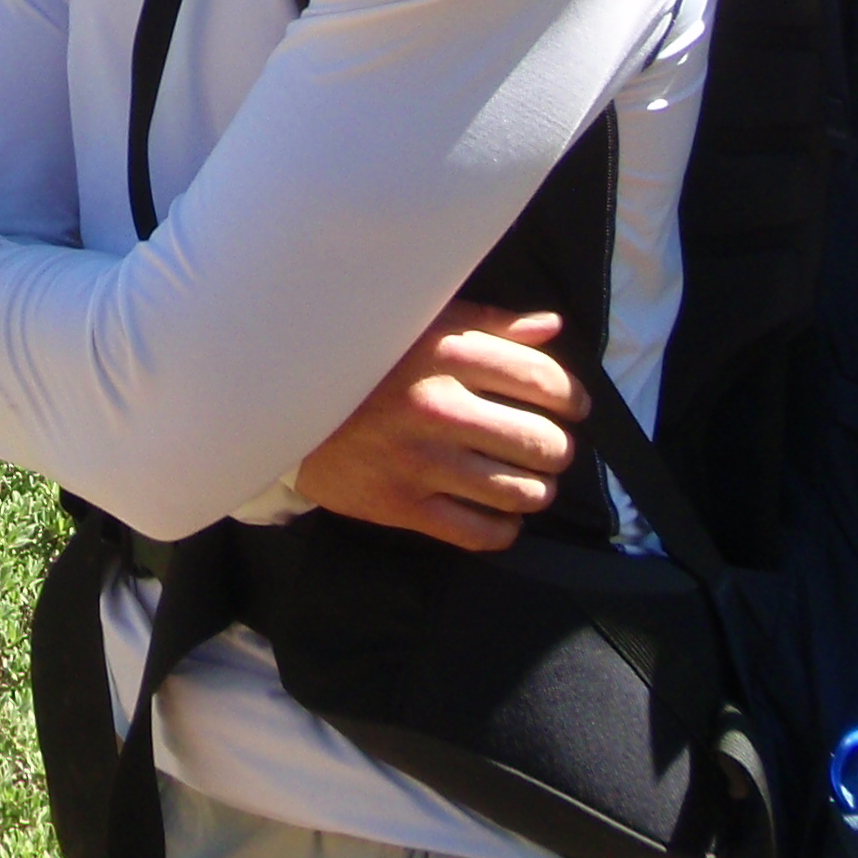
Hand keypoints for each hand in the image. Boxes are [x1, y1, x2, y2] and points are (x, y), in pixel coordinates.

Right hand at [293, 303, 586, 551]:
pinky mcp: (403, 505)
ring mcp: (421, 461)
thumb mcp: (423, 323)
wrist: (286, 402)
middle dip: (557, 447)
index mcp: (448, 352)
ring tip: (528, 479)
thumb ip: (490, 325)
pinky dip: (504, 527)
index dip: (571, 396)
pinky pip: (482, 534)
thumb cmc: (367, 358)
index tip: (572, 405)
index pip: (543, 380)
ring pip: (520, 492)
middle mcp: (439, 407)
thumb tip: (551, 330)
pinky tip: (499, 512)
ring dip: (536, 489)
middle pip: (542, 442)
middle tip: (547, 445)